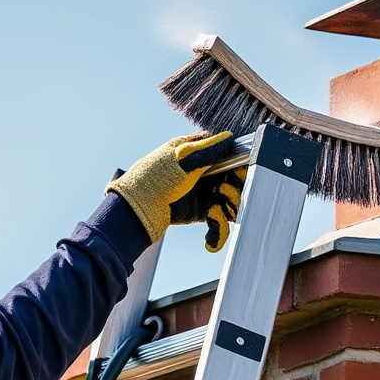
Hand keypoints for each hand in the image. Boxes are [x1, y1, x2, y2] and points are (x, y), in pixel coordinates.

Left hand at [106, 131, 235, 243]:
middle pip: (232, 179)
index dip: (239, 163)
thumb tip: (229, 137)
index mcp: (196, 152)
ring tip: (217, 216)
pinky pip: (217, 219)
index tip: (244, 173)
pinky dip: (218, 231)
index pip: (226, 153)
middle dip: (235, 190)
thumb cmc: (154, 179)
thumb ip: (207, 150)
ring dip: (228, 212)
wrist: (135, 212)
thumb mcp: (181, 159)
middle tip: (230, 197)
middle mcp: (202, 171)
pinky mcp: (199, 211)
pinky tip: (212, 242)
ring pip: (227, 201)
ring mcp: (201, 192)